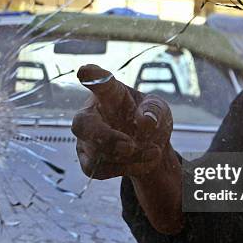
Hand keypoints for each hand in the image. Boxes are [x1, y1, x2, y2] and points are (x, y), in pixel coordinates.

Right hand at [71, 64, 173, 179]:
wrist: (150, 146)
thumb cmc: (149, 118)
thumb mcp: (159, 110)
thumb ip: (154, 111)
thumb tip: (145, 121)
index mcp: (110, 93)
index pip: (99, 82)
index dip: (91, 77)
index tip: (85, 71)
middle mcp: (92, 113)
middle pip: (82, 124)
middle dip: (105, 138)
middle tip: (130, 146)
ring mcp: (86, 138)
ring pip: (96, 152)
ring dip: (128, 157)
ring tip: (154, 151)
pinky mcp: (88, 160)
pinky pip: (99, 170)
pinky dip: (126, 169)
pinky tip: (144, 162)